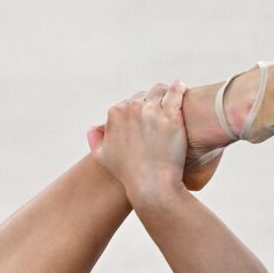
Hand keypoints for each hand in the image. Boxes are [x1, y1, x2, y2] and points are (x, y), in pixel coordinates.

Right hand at [89, 81, 187, 196]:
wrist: (151, 184)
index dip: (137, 111)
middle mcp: (132, 108)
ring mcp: (152, 111)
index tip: (145, 118)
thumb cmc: (127, 173)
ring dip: (164, 94)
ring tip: (171, 101)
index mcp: (115, 114)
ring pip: (159, 90)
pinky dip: (178, 88)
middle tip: (159, 114)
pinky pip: (175, 92)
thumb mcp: (103, 157)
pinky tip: (180, 88)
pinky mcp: (171, 115)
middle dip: (150, 102)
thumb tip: (93, 128)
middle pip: (143, 95)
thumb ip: (95, 139)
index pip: (127, 103)